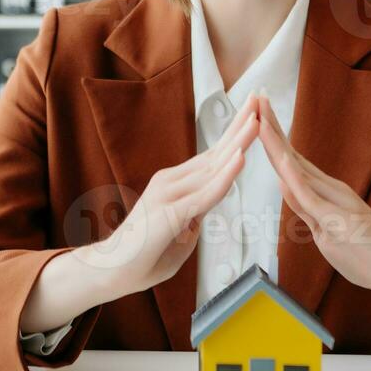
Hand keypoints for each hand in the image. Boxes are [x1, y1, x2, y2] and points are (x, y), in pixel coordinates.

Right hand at [87, 89, 260, 293]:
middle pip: (215, 152)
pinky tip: (240, 159)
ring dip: (238, 143)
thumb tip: (204, 210)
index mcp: (177, 185)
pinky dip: (225, 176)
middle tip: (260, 98)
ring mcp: (169, 194)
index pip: (213, 156)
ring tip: (257, 120)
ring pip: (213, 167)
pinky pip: (205, 194)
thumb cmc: (144, 255)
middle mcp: (172, 182)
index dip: (235, 134)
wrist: (110, 271)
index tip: (254, 114)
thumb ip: (194, 217)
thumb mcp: (180, 232)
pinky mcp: (170, 213)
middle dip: (240, 125)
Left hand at [255, 92, 370, 297]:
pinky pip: (311, 197)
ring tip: (261, 118)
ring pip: (297, 169)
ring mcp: (335, 203)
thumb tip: (291, 194)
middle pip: (291, 156)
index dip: (273, 138)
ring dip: (276, 144)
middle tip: (256, 98)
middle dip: (271, 129)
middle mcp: (330, 191)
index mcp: (326, 193)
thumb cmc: (370, 253)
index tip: (258, 115)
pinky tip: (282, 160)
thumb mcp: (330, 231)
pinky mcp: (339, 220)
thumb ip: (310, 211)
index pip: (291, 161)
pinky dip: (295, 178)